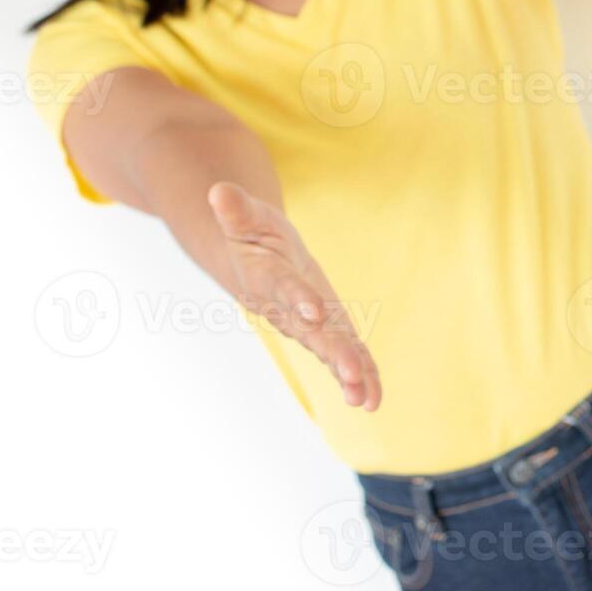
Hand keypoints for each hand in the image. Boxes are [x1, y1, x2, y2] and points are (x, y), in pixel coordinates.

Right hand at [207, 181, 381, 411]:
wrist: (252, 263)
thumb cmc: (251, 236)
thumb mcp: (246, 218)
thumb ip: (236, 210)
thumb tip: (218, 190)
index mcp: (268, 278)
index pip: (284, 287)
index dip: (298, 298)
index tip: (313, 312)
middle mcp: (287, 309)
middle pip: (312, 332)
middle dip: (333, 352)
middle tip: (351, 375)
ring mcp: (307, 325)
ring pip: (330, 350)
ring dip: (348, 373)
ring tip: (365, 400)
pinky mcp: (325, 330)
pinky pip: (343, 353)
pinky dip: (360, 374)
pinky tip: (373, 398)